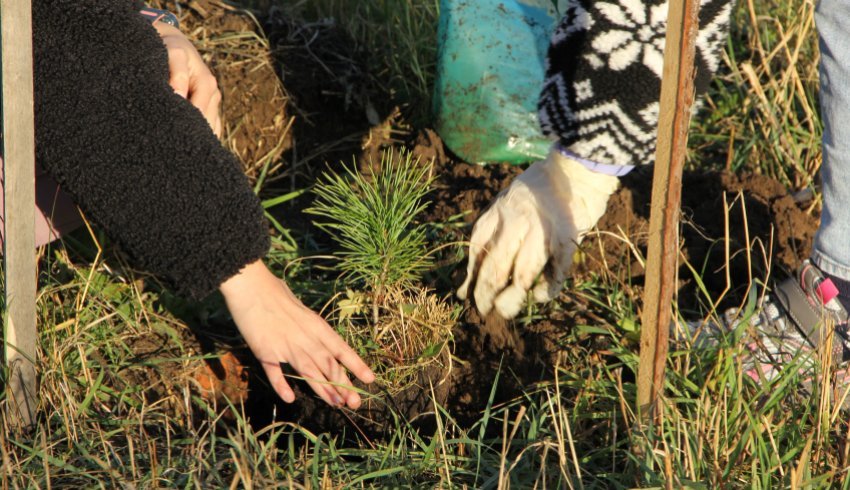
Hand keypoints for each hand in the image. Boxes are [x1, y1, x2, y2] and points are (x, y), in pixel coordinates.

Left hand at [153, 22, 222, 137]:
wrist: (172, 43)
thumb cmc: (170, 48)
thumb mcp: (173, 54)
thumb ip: (178, 74)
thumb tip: (180, 96)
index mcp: (208, 84)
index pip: (200, 114)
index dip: (187, 127)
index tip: (172, 138)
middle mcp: (214, 95)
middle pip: (207, 125)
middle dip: (194, 136)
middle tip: (174, 146)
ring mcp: (213, 102)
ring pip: (210, 128)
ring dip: (198, 137)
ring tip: (180, 147)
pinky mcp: (209, 107)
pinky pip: (210, 128)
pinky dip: (201, 135)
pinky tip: (189, 142)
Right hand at [220, 260, 374, 407]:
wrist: (250, 286)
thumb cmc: (274, 292)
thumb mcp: (300, 308)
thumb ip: (309, 326)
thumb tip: (318, 338)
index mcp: (316, 326)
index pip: (341, 348)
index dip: (356, 365)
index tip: (370, 379)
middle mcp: (305, 338)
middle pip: (328, 365)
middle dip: (343, 385)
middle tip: (355, 402)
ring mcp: (286, 346)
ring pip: (309, 372)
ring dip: (323, 390)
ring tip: (336, 405)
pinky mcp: (265, 352)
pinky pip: (275, 373)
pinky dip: (282, 386)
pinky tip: (290, 398)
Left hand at [458, 148, 619, 318]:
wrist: (576, 171)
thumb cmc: (539, 188)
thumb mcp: (507, 199)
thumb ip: (494, 226)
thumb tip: (474, 266)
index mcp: (500, 211)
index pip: (478, 248)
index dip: (470, 275)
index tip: (465, 293)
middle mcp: (518, 223)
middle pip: (496, 266)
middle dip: (485, 294)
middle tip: (483, 309)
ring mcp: (544, 233)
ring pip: (523, 274)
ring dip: (512, 298)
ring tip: (506, 311)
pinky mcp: (568, 241)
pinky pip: (556, 272)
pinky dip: (548, 288)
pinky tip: (541, 296)